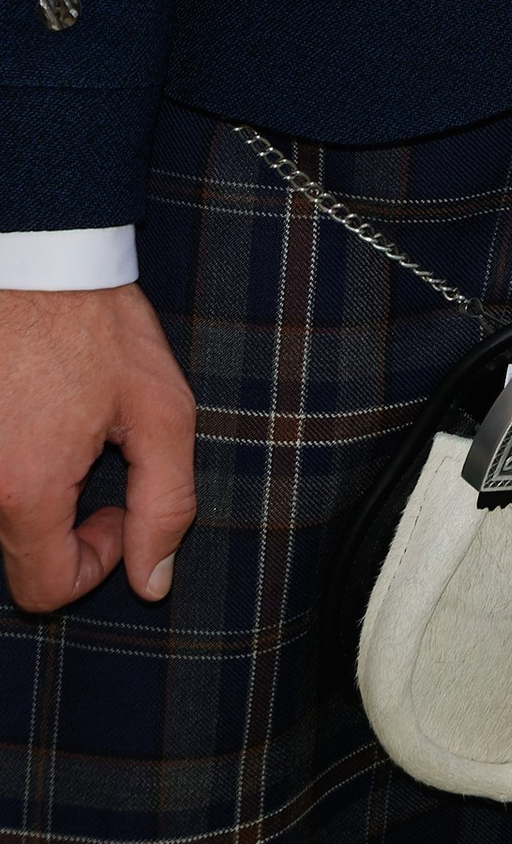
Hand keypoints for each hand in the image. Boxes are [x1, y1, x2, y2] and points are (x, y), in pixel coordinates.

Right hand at [0, 282, 196, 613]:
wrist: (35, 253)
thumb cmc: (95, 322)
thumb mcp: (160, 410)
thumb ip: (164, 504)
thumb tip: (154, 583)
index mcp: (22, 491)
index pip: (44, 590)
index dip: (95, 561)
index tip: (115, 507)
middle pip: (15, 555)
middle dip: (61, 528)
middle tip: (92, 458)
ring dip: (32, 494)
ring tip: (60, 430)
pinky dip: (9, 464)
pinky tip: (30, 418)